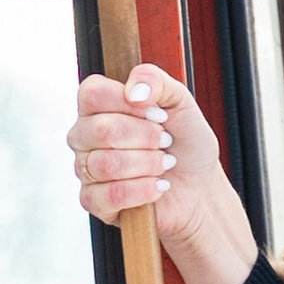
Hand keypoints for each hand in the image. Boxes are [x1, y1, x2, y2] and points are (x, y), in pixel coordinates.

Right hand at [68, 67, 258, 283]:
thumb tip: (133, 91)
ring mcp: (85, 169)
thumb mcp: (180, 102)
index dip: (130, 104)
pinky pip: (110, 195)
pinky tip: (158, 187)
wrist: (199, 187)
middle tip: (166, 141)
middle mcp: (84, 135)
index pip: (92, 93)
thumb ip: (156, 81)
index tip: (160, 114)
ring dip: (148, 164)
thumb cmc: (184, 142)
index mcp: (97, 105)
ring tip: (165, 164)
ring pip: (106, 165)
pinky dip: (143, 190)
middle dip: (145, 137)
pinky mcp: (94, 201)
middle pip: (101, 130)